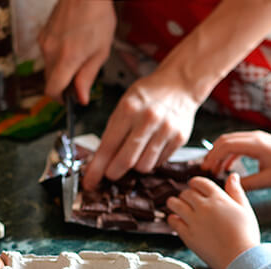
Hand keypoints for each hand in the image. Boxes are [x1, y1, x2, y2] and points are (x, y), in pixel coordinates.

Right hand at [38, 0, 115, 104]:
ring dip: (61, 72)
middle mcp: (50, 51)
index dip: (60, 99)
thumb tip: (81, 98)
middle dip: (63, 86)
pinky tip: (72, 49)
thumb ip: (88, 77)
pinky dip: (57, 59)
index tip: (69, 101)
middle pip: (50, 81)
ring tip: (80, 60)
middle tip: (80, 82)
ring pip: (48, 68)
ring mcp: (44, 41)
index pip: (52, 89)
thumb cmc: (97, 18)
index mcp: (67, 58)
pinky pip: (47, 55)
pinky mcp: (43, 34)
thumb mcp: (100, 53)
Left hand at [82, 72, 198, 187]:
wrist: (180, 84)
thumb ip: (114, 130)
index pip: (108, 146)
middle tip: (111, 174)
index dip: (97, 168)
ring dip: (135, 166)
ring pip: (144, 166)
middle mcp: (148, 120)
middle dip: (114, 172)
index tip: (90, 182)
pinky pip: (159, 162)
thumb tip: (101, 160)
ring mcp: (166, 130)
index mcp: (129, 109)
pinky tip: (150, 148)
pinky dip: (151, 160)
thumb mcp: (125, 104)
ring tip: (135, 154)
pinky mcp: (179, 139)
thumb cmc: (148, 95)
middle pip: (126, 161)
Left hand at [167, 173, 259, 268]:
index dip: (195, 183)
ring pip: (175, 204)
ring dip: (174, 203)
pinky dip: (172, 219)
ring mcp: (194, 221)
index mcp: (218, 198)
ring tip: (175, 205)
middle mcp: (204, 207)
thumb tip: (233, 176)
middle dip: (186, 194)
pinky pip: (173, 222)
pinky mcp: (188, 235)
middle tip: (187, 199)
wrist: (240, 258)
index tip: (194, 186)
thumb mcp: (245, 209)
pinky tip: (176, 220)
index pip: (200, 182)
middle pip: (186, 193)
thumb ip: (236, 191)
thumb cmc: (246, 235)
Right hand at [201, 131, 270, 189]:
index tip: (206, 169)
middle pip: (225, 140)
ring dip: (220, 153)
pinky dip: (229, 154)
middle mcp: (255, 137)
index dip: (213, 156)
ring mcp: (257, 137)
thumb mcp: (267, 181)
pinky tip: (226, 167)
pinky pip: (239, 144)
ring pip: (230, 141)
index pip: (227, 145)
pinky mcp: (258, 142)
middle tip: (205, 169)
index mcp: (257, 144)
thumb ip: (247, 184)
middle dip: (212, 154)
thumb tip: (229, 186)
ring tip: (214, 169)